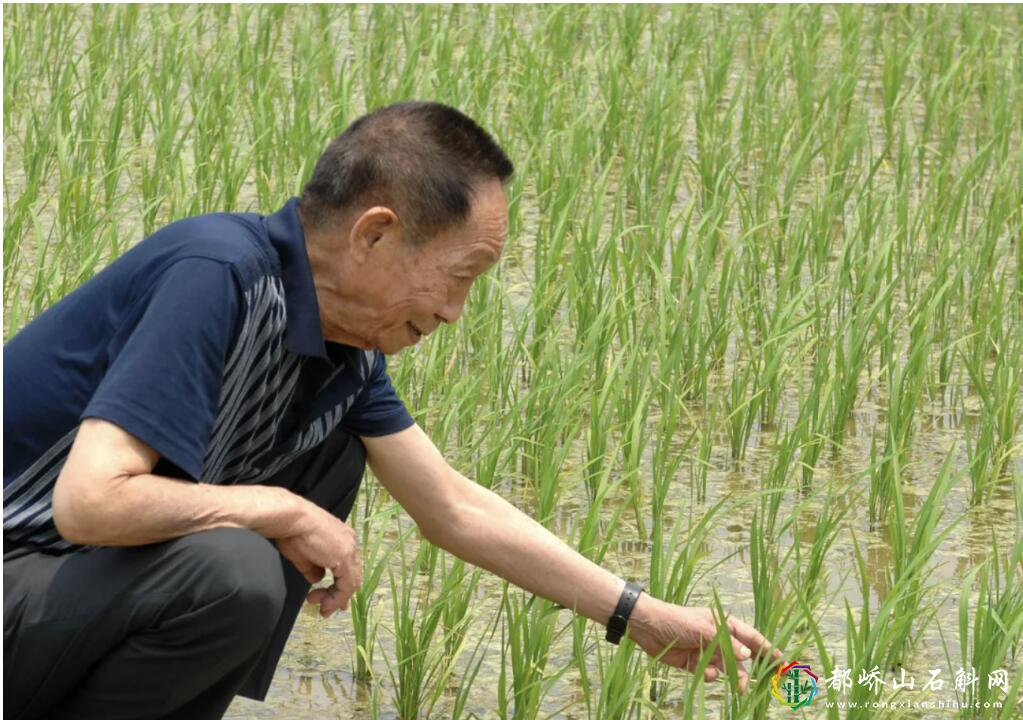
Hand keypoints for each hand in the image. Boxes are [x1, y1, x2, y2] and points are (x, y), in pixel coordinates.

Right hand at [272, 501, 362, 616]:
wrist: (291, 519)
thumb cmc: (292, 533)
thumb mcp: (303, 556)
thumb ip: (313, 569)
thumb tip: (317, 579)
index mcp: (342, 539)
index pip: (347, 567)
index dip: (340, 585)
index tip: (328, 599)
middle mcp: (349, 543)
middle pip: (351, 575)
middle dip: (339, 595)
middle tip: (326, 609)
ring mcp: (349, 549)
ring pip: (351, 582)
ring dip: (337, 599)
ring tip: (323, 609)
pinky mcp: (344, 557)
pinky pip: (347, 584)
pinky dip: (338, 597)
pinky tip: (326, 604)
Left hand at [627, 595, 781, 691]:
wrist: (648, 627)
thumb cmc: (677, 620)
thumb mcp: (704, 630)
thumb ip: (726, 644)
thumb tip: (748, 654)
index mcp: (724, 624)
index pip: (752, 637)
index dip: (767, 648)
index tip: (782, 660)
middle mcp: (718, 639)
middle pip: (744, 655)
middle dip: (756, 667)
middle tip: (770, 681)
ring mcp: (707, 651)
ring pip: (728, 669)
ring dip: (735, 678)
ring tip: (740, 688)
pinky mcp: (695, 663)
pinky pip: (710, 674)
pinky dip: (710, 675)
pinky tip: (705, 672)